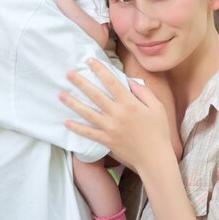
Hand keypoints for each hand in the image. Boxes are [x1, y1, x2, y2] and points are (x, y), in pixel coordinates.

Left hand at [59, 58, 171, 172]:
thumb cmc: (158, 131)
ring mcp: (110, 128)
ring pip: (87, 113)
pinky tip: (66, 122)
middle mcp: (117, 114)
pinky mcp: (106, 140)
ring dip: (73, 103)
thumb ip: (143, 91)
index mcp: (130, 103)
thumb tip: (129, 81)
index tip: (89, 61)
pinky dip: (77, 128)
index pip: (111, 82)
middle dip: (80, 83)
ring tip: (60, 94)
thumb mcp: (157, 107)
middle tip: (68, 73)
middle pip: (95, 95)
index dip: (100, 70)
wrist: (155, 159)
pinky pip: (88, 133)